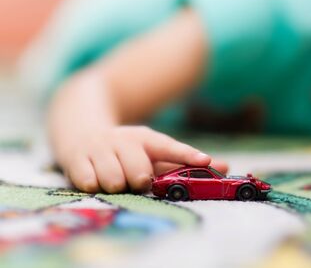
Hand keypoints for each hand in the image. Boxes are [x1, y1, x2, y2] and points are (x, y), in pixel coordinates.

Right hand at [60, 126, 227, 192]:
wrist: (81, 132)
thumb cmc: (127, 151)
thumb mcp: (153, 151)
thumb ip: (183, 161)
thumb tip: (225, 165)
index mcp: (147, 139)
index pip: (170, 147)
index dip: (187, 156)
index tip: (205, 161)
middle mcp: (125, 141)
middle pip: (140, 174)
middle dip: (140, 182)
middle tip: (136, 179)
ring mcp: (100, 148)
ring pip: (114, 181)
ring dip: (116, 185)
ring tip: (113, 178)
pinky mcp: (77, 159)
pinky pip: (89, 183)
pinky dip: (93, 184)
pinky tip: (92, 176)